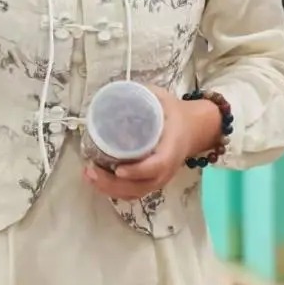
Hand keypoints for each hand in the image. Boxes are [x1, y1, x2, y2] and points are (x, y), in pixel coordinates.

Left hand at [82, 85, 221, 200]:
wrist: (195, 129)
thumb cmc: (176, 114)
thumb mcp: (163, 99)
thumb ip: (144, 95)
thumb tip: (117, 91)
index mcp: (171, 149)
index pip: (156, 166)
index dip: (137, 171)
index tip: (118, 169)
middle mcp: (166, 170)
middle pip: (140, 186)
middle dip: (113, 184)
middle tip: (90, 169)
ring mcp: (159, 179)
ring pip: (135, 193)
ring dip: (110, 189)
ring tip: (88, 175)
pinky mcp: (152, 181)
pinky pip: (134, 193)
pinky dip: (115, 192)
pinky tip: (98, 181)